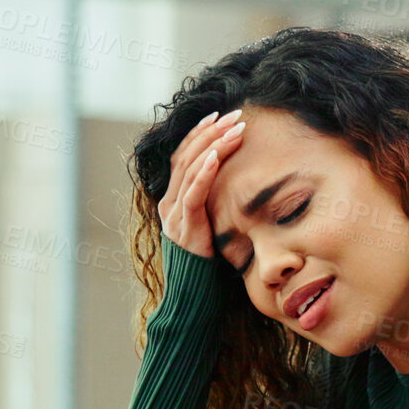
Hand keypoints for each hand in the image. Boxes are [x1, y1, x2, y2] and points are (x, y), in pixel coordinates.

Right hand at [158, 108, 247, 258]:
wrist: (195, 293)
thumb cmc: (210, 260)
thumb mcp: (212, 224)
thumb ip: (216, 202)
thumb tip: (239, 180)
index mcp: (173, 199)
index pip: (183, 156)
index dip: (199, 134)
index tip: (219, 116)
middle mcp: (169, 203)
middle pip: (186, 156)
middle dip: (211, 132)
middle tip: (234, 116)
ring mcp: (173, 215)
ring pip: (189, 170)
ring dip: (214, 146)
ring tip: (235, 129)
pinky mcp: (183, 228)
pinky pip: (192, 194)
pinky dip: (204, 173)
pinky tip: (218, 156)